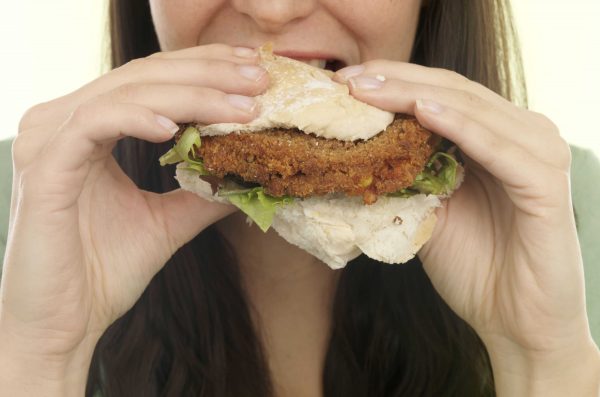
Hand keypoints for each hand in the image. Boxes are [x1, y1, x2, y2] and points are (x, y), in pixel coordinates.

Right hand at [0, 44, 267, 381]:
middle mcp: (65, 122)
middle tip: (258, 79)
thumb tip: (250, 172)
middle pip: (144, 75)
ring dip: (190, 94)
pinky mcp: (44, 167)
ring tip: (238, 107)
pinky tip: (177, 129)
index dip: (205, 67)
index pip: (152, 79)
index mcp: (89, 128)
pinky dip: (139, 118)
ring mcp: (49, 140)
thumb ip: (202, 191)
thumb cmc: (104, 272)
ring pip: (127, 92)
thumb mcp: (167, 222)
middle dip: (208, 72)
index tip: (254, 71)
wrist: (63, 326)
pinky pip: (94, 124)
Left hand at [335, 61, 598, 392]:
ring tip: (370, 88)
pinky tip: (423, 112)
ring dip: (417, 95)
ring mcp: (538, 155)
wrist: (516, 323)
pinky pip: (498, 148)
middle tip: (347, 78)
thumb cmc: (475, 268)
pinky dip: (461, 127)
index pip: (439, 94)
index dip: (392, 83)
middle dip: (395, 81)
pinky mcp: (546, 184)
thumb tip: (360, 150)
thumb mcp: (430, 212)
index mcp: (494, 138)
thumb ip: (410, 175)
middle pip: (452, 92)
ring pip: (471, 110)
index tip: (343, 81)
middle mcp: (520, 136)